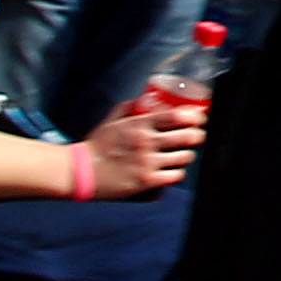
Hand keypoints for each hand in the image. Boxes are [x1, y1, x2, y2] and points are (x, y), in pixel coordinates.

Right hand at [81, 90, 199, 199]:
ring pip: (186, 157)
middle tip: (196, 136)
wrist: (79, 172)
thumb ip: (131, 107)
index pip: (178, 116)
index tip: (200, 118)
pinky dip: (177, 172)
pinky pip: (175, 175)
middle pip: (189, 136)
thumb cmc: (96, 145)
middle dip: (197, 135)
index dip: (196, 116)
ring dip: (188, 155)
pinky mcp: (146, 182)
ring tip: (184, 154)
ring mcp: (147, 163)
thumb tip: (148, 98)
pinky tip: (173, 170)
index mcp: (140, 125)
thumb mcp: (112, 120)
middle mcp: (146, 142)